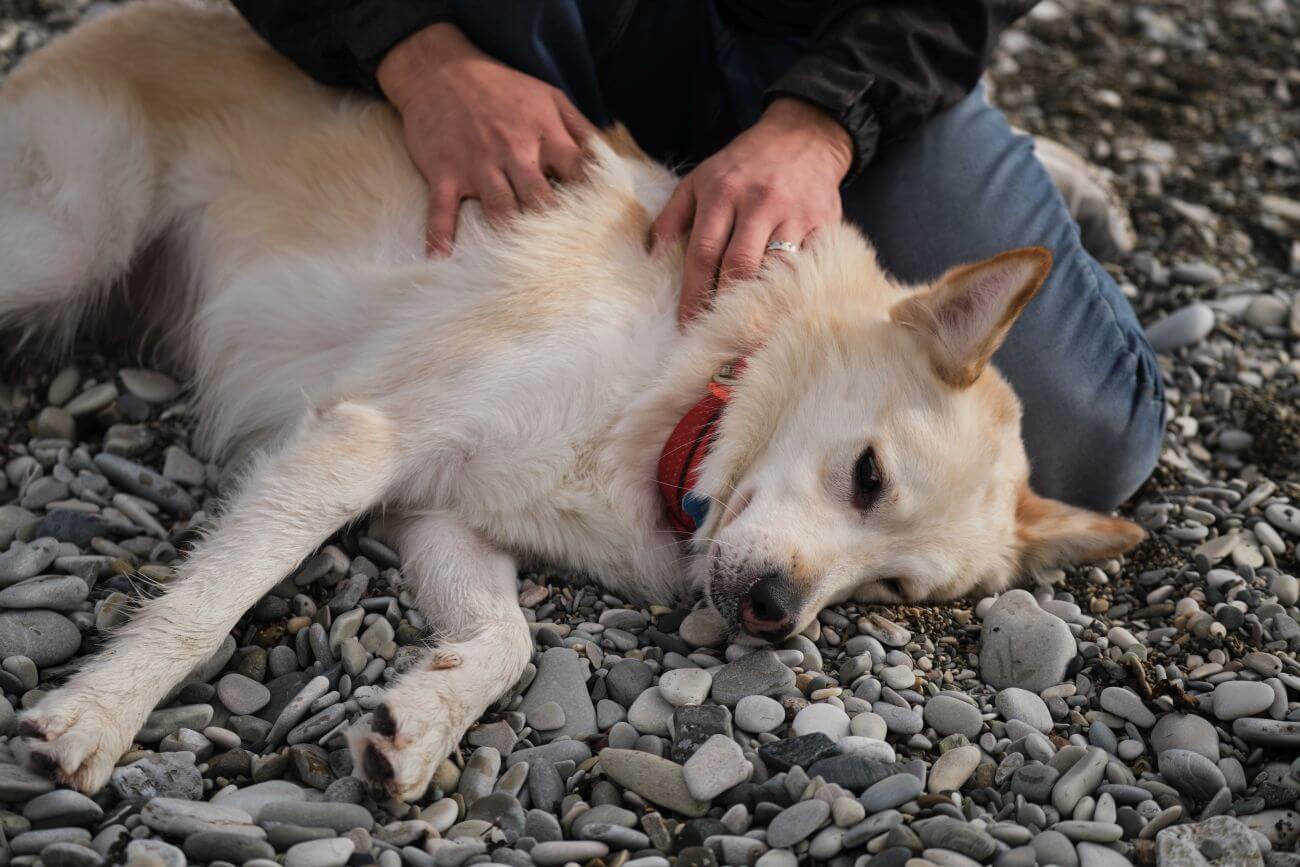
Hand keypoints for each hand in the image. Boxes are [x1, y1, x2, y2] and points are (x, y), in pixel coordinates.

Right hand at [377, 22, 596, 255]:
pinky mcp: (444, 173)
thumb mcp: (550, 96)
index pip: (577, 174)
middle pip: (541, 199)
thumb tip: (610, 161)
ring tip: (522, 273)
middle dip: (555, 229)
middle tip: (568, 263)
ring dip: (510, 239)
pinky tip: (440, 262)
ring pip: (499, 209)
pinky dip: (439, 237)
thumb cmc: (502, 88)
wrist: (439, 71)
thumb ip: (581, 129)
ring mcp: (477, 165)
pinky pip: (442, 211)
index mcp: (544, 135)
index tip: (602, 230)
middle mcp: (514, 152)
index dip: (592, 201)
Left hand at [649, 98, 852, 324]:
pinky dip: (799, 291)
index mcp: (722, 193)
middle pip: (740, 265)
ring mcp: (796, 213)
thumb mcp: (699, 179)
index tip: (686, 325)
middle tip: (716, 337)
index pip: (703, 252)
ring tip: (748, 335)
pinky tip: (787, 314)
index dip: (693, 293)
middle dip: (725, 306)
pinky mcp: (827, 222)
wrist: (804, 137)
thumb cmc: (743, 166)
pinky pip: (813, 265)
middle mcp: (759, 202)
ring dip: (762, 305)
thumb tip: (651, 256)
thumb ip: (672, 217)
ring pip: (778, 270)